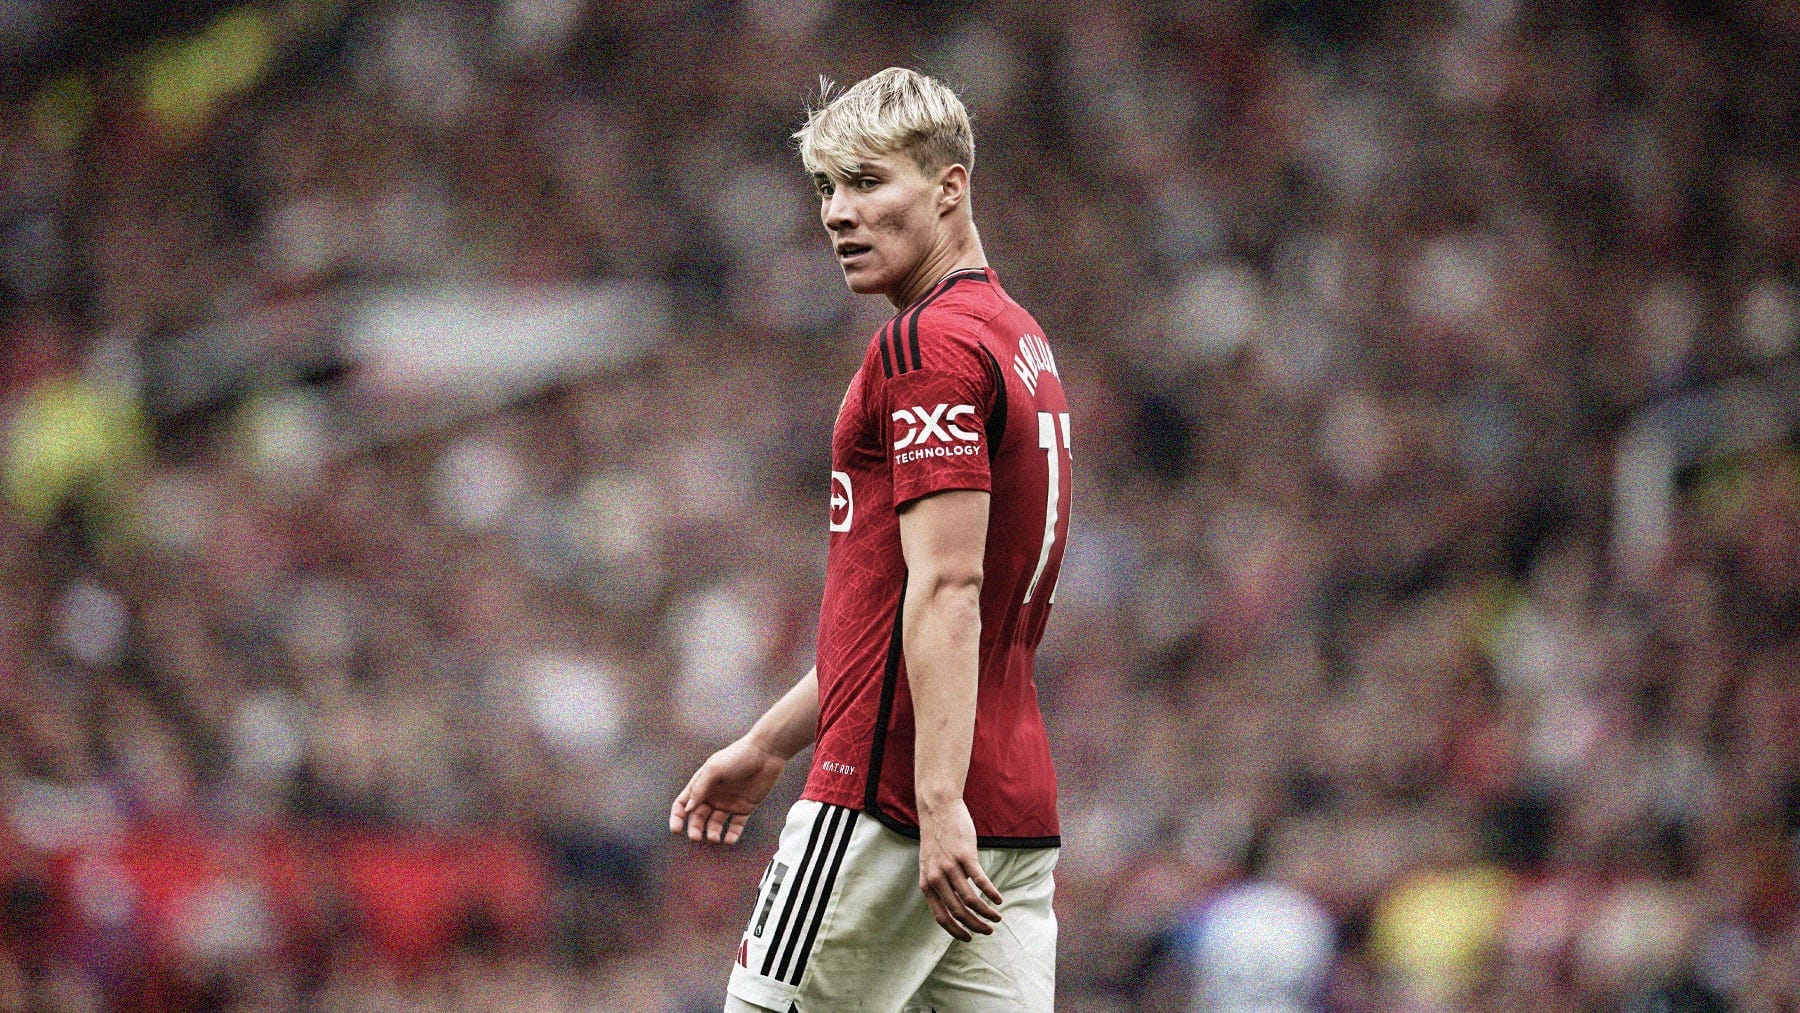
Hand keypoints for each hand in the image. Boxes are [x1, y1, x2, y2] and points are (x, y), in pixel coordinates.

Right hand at [669, 737, 787, 844]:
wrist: (765, 754)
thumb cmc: (737, 757)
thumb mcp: (714, 769)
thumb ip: (699, 789)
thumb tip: (687, 809)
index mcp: (702, 785)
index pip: (684, 804)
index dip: (677, 817)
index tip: (676, 830)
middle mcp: (713, 795)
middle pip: (698, 818)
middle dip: (695, 829)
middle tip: (696, 837)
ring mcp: (728, 803)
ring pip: (715, 824)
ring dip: (713, 833)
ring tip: (715, 838)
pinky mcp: (744, 808)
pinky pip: (736, 825)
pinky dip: (732, 835)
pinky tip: (729, 840)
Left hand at [917, 797, 1002, 940]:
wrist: (938, 810)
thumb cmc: (937, 839)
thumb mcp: (930, 865)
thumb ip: (939, 884)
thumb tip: (954, 904)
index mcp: (927, 884)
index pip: (941, 917)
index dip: (956, 931)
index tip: (969, 938)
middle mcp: (936, 878)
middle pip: (958, 912)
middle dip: (975, 926)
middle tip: (988, 931)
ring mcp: (950, 867)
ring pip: (970, 900)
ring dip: (986, 913)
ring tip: (997, 917)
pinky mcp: (965, 855)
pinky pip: (980, 881)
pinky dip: (991, 893)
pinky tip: (999, 900)